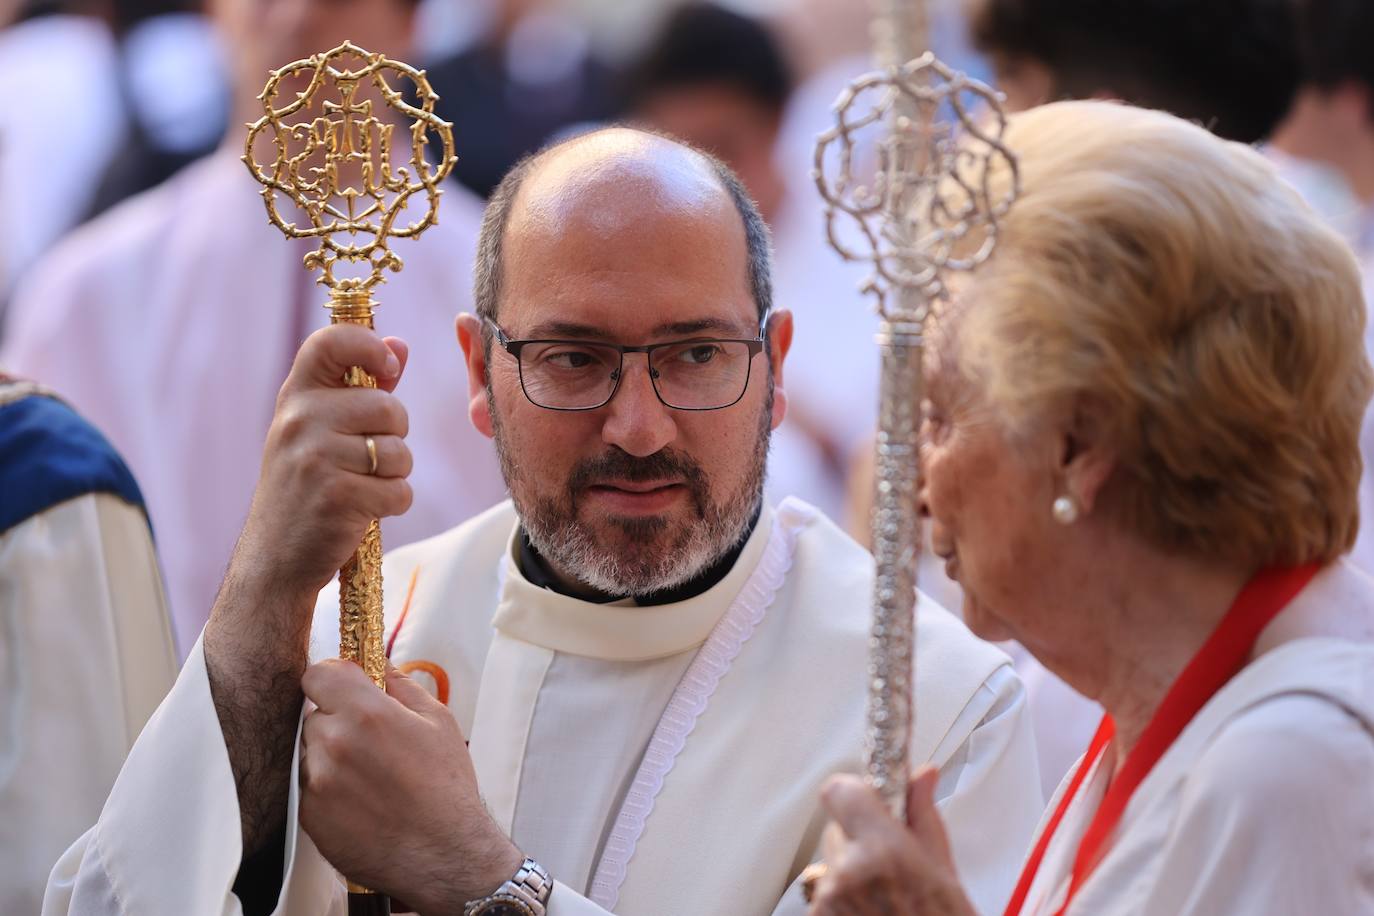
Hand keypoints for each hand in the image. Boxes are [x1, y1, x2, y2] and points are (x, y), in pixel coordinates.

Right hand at [237, 324, 413, 598]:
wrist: (274, 558)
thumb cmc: (305, 487)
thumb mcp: (319, 431)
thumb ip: (360, 387)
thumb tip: (398, 346)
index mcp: (296, 397)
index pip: (332, 342)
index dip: (369, 346)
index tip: (388, 369)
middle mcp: (301, 420)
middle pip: (390, 408)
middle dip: (394, 437)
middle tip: (366, 459)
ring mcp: (316, 458)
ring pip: (400, 453)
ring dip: (394, 476)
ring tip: (361, 486)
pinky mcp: (337, 497)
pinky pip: (400, 492)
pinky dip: (393, 505)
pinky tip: (363, 511)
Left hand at [300, 660, 524, 911]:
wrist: (443, 854)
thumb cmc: (447, 788)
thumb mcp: (439, 722)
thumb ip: (402, 686)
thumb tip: (381, 666)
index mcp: (366, 714)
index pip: (318, 673)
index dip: (333, 679)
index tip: (345, 689)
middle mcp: (334, 744)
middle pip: (315, 715)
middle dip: (338, 721)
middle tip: (371, 742)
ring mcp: (317, 782)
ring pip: (311, 751)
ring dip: (331, 755)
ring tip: (370, 777)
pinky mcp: (310, 815)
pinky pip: (310, 786)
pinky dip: (329, 789)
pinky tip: (362, 801)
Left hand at [808, 768, 975, 915]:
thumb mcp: (946, 875)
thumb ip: (923, 818)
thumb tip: (922, 776)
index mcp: (884, 852)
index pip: (840, 790)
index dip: (856, 794)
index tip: (872, 804)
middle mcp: (849, 875)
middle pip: (836, 829)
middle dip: (860, 840)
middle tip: (891, 867)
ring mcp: (829, 902)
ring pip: (831, 865)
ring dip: (851, 875)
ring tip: (886, 902)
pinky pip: (825, 895)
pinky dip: (843, 902)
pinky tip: (874, 914)